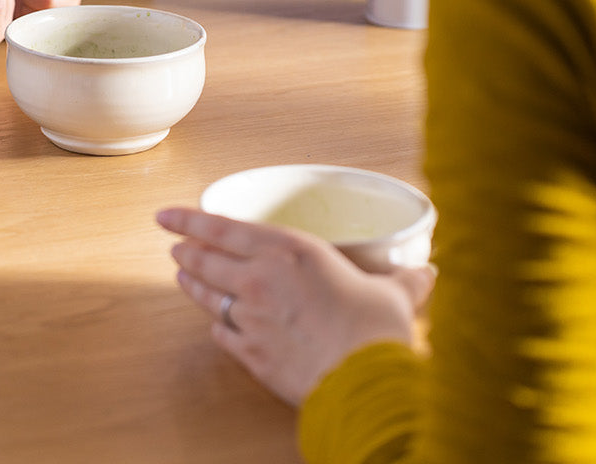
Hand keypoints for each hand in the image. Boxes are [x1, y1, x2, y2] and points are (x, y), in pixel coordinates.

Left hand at [157, 207, 434, 405]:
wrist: (362, 381)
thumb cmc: (375, 330)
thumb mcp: (394, 294)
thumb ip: (403, 282)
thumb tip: (428, 274)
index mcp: (290, 250)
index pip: (223, 227)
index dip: (189, 219)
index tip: (166, 214)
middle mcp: (261, 278)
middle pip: (207, 259)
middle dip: (186, 249)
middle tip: (174, 244)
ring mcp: (251, 318)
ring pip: (207, 295)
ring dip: (192, 284)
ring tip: (182, 275)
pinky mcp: (250, 354)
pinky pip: (223, 335)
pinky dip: (217, 328)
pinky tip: (216, 327)